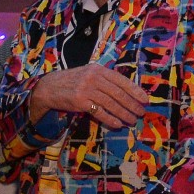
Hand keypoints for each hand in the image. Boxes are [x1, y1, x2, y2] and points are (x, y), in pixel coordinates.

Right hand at [28, 64, 146, 128]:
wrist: (49, 88)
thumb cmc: (72, 82)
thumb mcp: (88, 74)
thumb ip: (104, 79)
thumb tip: (126, 91)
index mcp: (98, 69)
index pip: (121, 80)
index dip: (135, 91)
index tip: (144, 100)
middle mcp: (93, 77)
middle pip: (118, 93)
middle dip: (132, 104)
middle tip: (140, 113)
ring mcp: (86, 89)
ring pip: (111, 103)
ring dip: (124, 113)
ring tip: (131, 120)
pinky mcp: (80, 102)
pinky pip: (99, 112)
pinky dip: (110, 119)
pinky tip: (118, 124)